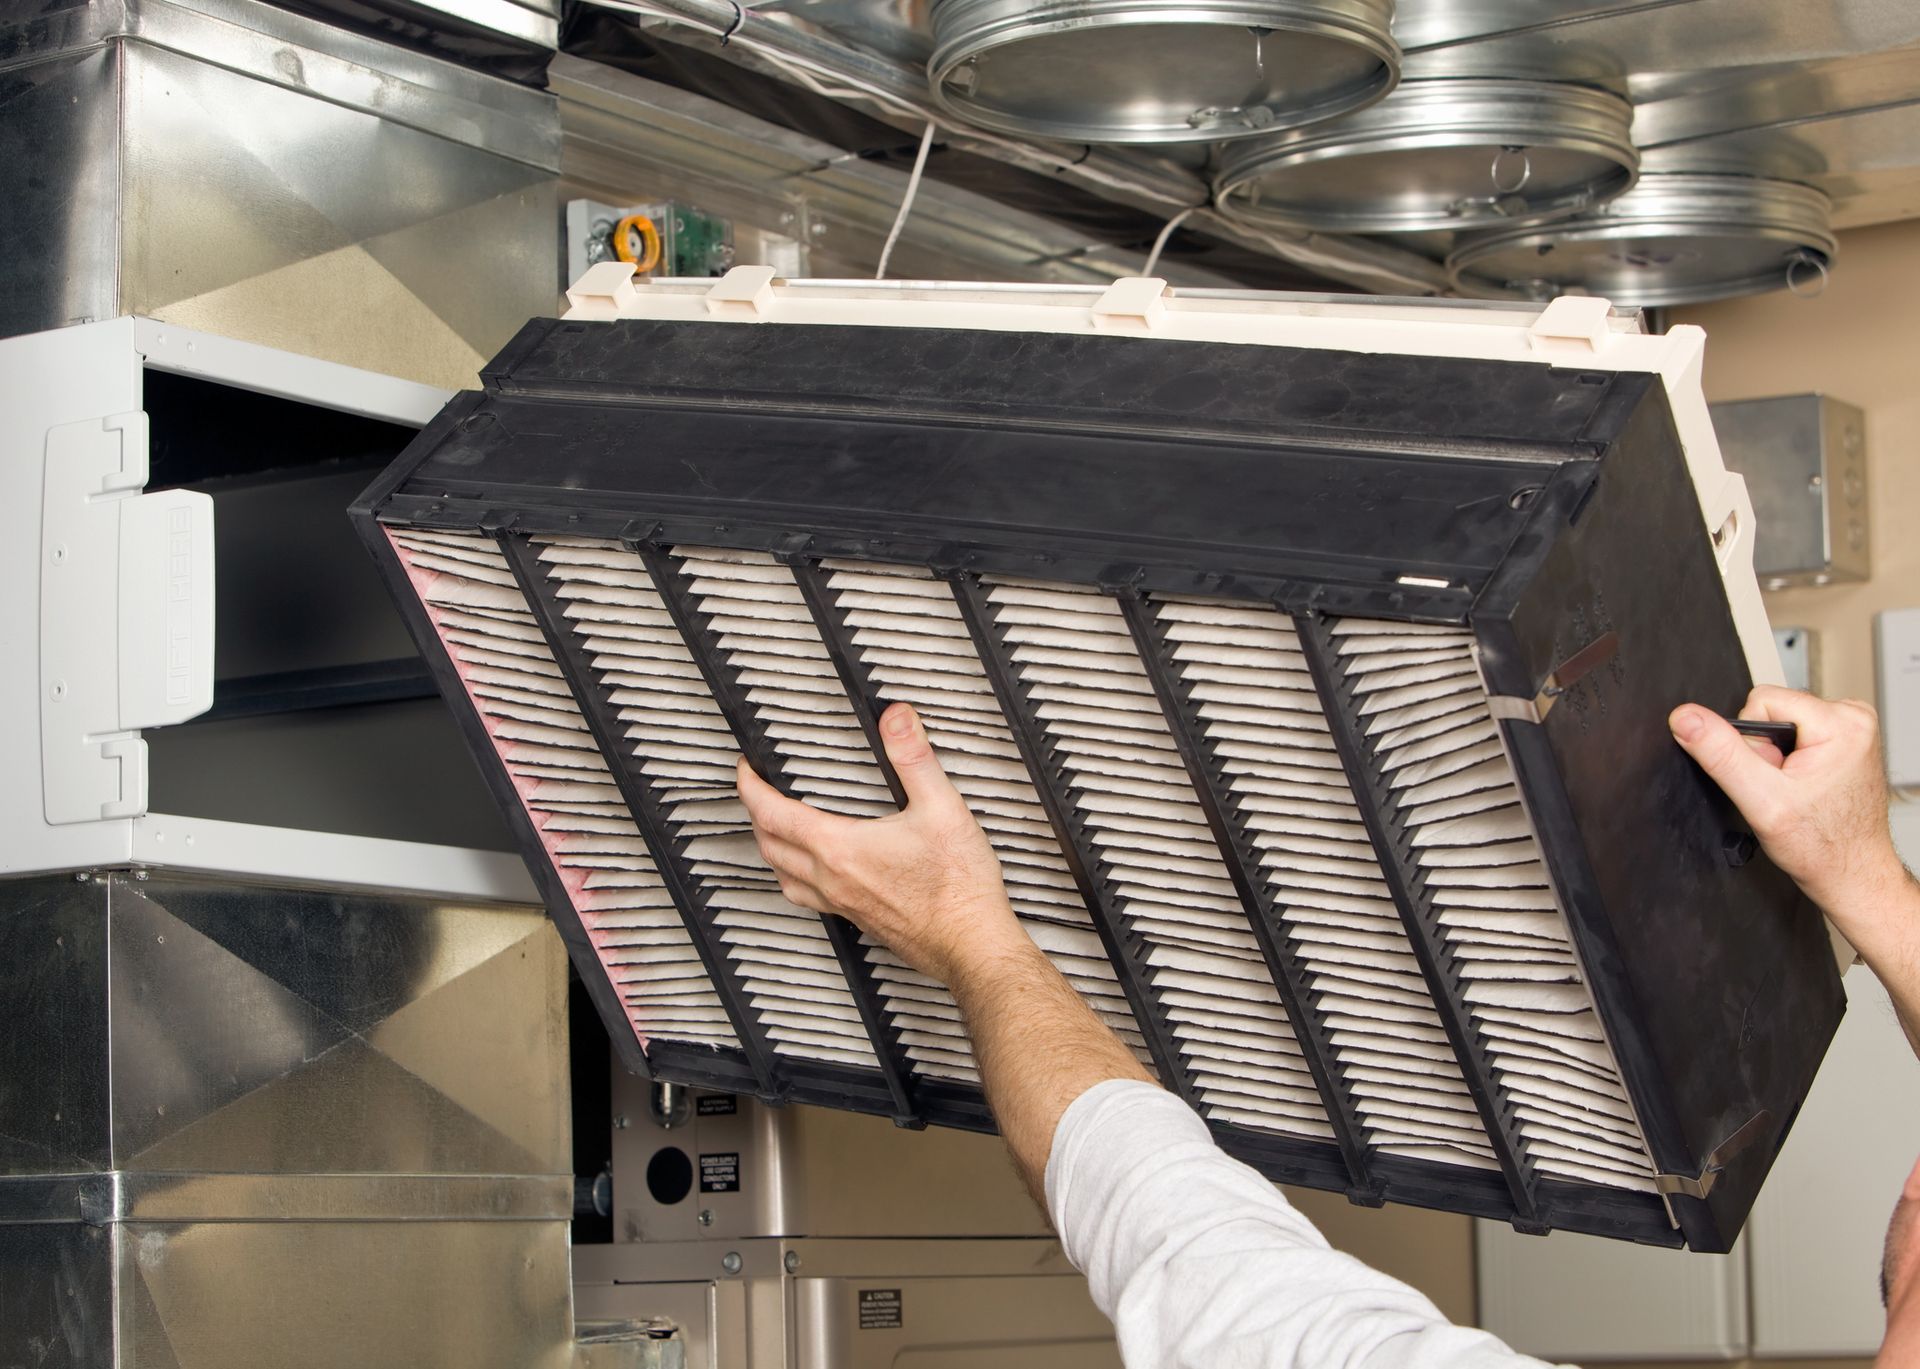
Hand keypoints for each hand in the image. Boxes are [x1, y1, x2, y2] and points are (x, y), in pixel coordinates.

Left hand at [736, 702, 1029, 984]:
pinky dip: (795, 877)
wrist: (971, 945)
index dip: (751, 786)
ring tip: (774, 828)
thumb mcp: (942, 808)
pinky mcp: (858, 919)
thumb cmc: (958, 887)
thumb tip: (895, 718)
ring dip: (770, 848)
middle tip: (756, 789)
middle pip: (769, 845)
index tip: (746, 768)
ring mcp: (842, 903)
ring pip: (782, 876)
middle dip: (755, 813)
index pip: (772, 814)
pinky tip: (815, 872)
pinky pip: (807, 897)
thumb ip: (914, 757)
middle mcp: (832, 879)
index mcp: (840, 849)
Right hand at [1669, 687, 1907, 923]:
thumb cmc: (1822, 845)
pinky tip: (1804, 784)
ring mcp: (1854, 727)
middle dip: (1765, 750)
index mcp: (1842, 723)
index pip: (1761, 701)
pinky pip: (1797, 731)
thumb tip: (1686, 718)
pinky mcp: (1848, 737)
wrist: (1850, 871)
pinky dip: (1791, 759)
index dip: (1751, 742)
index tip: (1772, 775)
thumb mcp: (1760, 800)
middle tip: (1783, 786)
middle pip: (1773, 709)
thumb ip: (1720, 753)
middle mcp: (1855, 717)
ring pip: (1781, 721)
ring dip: (1777, 756)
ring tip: (1795, 787)